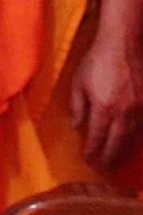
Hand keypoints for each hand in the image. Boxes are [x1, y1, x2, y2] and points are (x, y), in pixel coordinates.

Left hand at [71, 28, 142, 170]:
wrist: (122, 46)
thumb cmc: (96, 62)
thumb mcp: (78, 83)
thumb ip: (78, 107)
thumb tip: (77, 127)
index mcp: (103, 107)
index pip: (97, 137)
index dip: (92, 151)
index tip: (88, 159)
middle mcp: (123, 112)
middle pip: (117, 143)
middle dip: (110, 158)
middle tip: (104, 169)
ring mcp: (139, 109)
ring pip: (132, 138)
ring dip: (124, 152)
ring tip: (117, 162)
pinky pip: (141, 128)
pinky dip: (135, 139)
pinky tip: (130, 144)